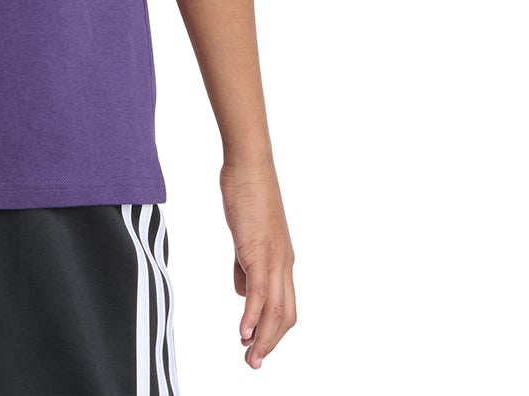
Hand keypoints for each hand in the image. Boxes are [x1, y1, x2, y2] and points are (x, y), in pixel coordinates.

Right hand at [220, 160, 295, 368]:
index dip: (273, 330)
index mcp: (282, 259)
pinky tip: (243, 332)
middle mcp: (284, 263)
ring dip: (263, 338)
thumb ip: (244, 265)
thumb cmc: (246, 193)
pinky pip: (259, 292)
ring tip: (249, 358)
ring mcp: (274, 257)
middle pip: (285, 315)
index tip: (257, 348)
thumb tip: (243, 293)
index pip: (284, 305)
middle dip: (271, 343)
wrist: (248, 165)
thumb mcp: (245, 235)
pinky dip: (252, 316)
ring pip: (275, 309)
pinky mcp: (259, 250)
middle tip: (253, 363)